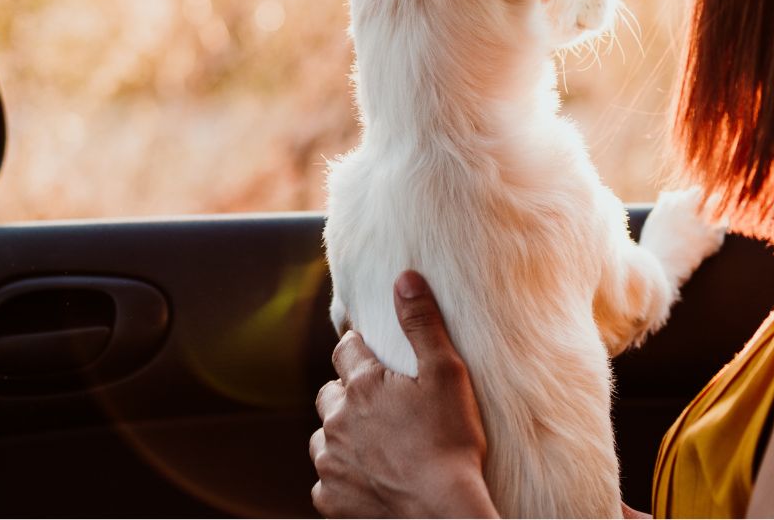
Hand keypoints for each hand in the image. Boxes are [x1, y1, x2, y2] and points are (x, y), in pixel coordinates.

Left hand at [310, 272, 497, 517]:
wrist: (441, 511)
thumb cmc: (450, 441)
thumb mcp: (446, 373)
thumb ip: (422, 323)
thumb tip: (404, 277)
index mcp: (361, 385)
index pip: (347, 349)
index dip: (361, 348)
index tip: (375, 353)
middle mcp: (335, 420)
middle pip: (329, 393)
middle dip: (347, 392)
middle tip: (379, 402)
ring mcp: (329, 462)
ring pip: (323, 436)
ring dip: (340, 434)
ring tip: (373, 442)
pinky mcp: (330, 498)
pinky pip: (326, 480)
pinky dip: (342, 476)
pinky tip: (368, 477)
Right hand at [641, 187, 726, 285]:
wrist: (660, 271)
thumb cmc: (654, 251)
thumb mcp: (652, 225)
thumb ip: (661, 208)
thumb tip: (667, 194)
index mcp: (667, 207)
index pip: (680, 193)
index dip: (685, 197)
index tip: (689, 200)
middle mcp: (683, 211)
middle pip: (697, 192)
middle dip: (700, 195)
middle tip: (704, 198)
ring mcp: (698, 223)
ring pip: (713, 202)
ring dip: (715, 202)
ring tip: (718, 199)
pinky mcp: (709, 237)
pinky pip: (723, 224)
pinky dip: (724, 222)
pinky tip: (725, 221)